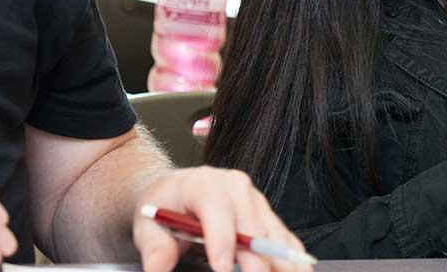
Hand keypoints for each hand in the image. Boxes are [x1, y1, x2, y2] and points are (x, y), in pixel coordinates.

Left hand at [131, 167, 307, 271]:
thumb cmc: (164, 204)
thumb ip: (155, 248)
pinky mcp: (267, 214)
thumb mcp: (148, 224)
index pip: (217, 211)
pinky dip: (292, 257)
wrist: (176, 188)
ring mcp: (256, 201)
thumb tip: (157, 269)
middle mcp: (236, 188)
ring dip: (283, 261)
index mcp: (204, 184)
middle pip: (252, 227)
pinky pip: (284, 237)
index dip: (222, 242)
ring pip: (273, 234)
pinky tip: (299, 271)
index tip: (222, 268)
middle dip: (256, 260)